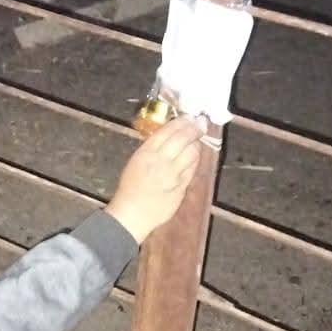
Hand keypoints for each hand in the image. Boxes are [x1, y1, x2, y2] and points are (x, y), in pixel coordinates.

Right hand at [106, 116, 205, 243]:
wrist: (133, 214)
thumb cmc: (131, 187)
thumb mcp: (137, 160)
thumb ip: (153, 147)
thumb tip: (170, 135)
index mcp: (146, 153)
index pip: (168, 131)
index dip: (181, 122)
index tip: (189, 117)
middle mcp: (161, 161)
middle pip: (183, 139)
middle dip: (194, 129)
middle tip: (201, 123)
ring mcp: (173, 175)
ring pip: (192, 153)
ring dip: (196, 144)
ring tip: (196, 140)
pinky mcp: (182, 187)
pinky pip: (192, 169)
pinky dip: (195, 160)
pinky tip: (194, 157)